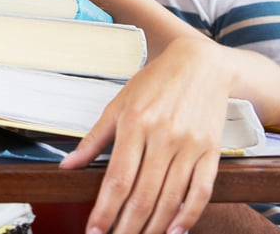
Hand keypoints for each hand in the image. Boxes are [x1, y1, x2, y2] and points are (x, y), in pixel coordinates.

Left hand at [61, 37, 229, 233]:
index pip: (117, 178)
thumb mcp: (119, 104)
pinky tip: (176, 231)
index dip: (104, 210)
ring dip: (154, 227)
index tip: (94, 230)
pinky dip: (189, 215)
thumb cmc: (156, 81)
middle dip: (126, 226)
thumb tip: (68, 165)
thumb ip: (94, 138)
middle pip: (143, 194)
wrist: (201, 64)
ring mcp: (189, 145)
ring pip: (170, 198)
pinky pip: (201, 191)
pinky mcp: (211, 151)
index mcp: (135, 124)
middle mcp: (163, 137)